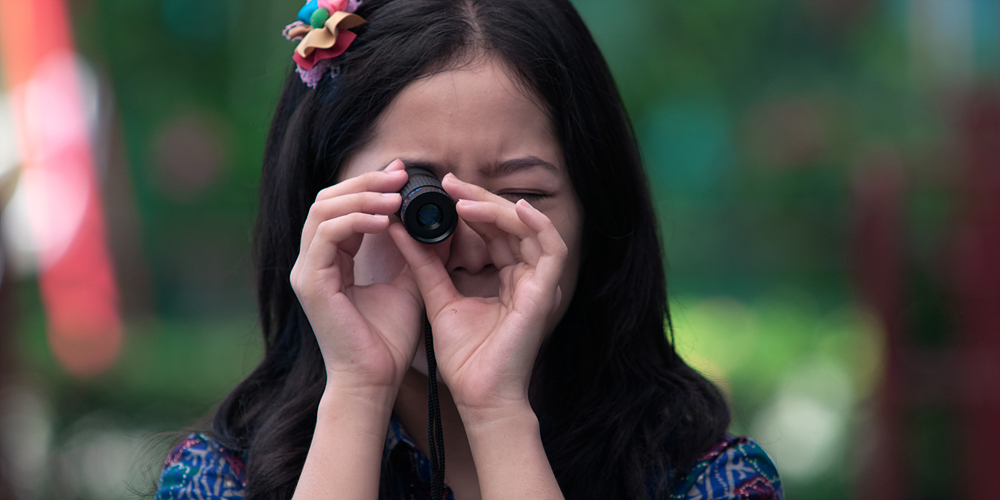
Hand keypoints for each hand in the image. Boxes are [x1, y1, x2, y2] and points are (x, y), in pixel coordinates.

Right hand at [290, 159, 422, 391]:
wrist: (376, 381)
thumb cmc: (388, 341)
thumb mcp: (408, 284)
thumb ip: (413, 252)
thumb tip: (436, 220)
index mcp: (330, 261)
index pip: (341, 207)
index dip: (369, 185)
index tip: (403, 175)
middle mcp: (313, 262)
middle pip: (327, 200)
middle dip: (365, 183)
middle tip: (400, 176)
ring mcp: (307, 272)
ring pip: (324, 211)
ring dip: (362, 197)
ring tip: (396, 197)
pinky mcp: (312, 283)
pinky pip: (328, 235)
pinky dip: (357, 221)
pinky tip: (386, 221)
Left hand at [389, 173, 567, 416]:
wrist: (477, 396)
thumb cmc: (464, 358)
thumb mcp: (439, 298)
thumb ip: (425, 264)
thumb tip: (399, 229)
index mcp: (505, 278)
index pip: (491, 231)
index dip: (469, 207)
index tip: (440, 190)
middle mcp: (525, 277)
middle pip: (509, 224)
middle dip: (479, 200)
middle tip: (449, 182)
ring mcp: (538, 283)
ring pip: (528, 228)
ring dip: (498, 209)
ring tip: (465, 197)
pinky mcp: (545, 292)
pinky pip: (552, 248)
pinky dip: (536, 225)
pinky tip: (513, 209)